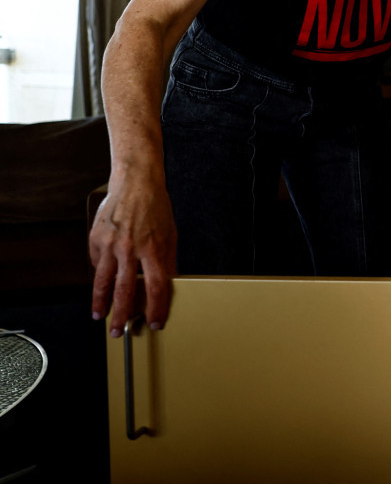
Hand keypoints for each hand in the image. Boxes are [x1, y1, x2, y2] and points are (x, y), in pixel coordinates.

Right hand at [89, 173, 177, 336]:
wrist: (136, 182)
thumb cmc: (155, 207)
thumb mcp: (171, 234)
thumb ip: (168, 260)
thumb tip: (169, 284)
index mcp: (153, 248)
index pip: (156, 287)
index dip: (155, 309)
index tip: (154, 322)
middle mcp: (130, 248)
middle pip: (125, 291)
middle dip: (121, 315)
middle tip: (118, 331)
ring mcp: (110, 244)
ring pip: (103, 281)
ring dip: (100, 303)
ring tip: (99, 316)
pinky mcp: (96, 239)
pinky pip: (96, 263)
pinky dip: (100, 274)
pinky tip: (102, 281)